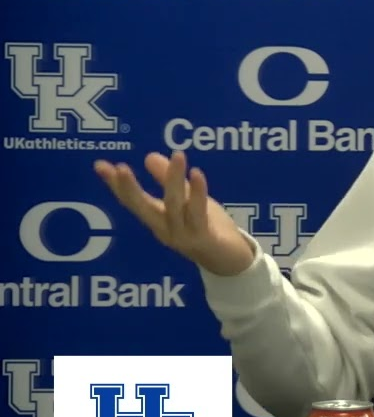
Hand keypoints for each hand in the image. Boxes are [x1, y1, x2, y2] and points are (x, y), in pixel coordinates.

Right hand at [94, 151, 255, 276]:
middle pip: (143, 208)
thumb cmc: (207, 228)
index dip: (116, 184)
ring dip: (174, 181)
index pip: (132, 201)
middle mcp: (165, 229)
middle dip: (129, 189)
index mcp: (158, 220)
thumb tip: (149, 156)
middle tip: (120, 168)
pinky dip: (197, 194)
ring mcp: (182, 235)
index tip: (99, 165)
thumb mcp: (187, 200)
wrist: (231, 261)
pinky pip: (198, 214)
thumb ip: (168, 180)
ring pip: (174, 207)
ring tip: (177, 155)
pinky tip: (197, 174)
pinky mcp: (203, 238)